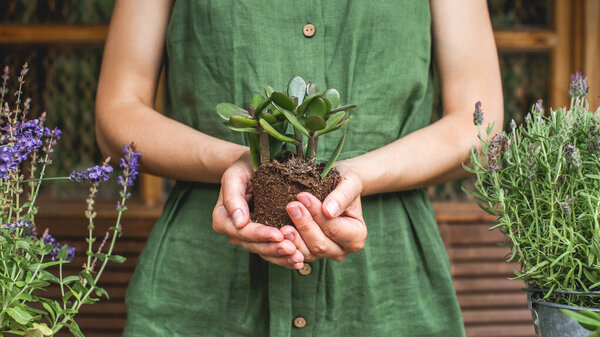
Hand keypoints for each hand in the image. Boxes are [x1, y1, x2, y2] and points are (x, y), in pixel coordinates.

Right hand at [211, 153, 304, 268]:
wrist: (254, 166)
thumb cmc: (244, 167)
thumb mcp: (235, 175)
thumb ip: (233, 196)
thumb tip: (239, 222)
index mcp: (223, 217)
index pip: (241, 231)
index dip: (260, 235)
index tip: (278, 234)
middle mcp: (234, 231)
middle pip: (253, 245)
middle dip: (273, 248)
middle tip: (292, 249)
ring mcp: (248, 237)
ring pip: (263, 251)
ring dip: (281, 257)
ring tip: (298, 258)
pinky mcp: (262, 238)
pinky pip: (271, 251)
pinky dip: (284, 258)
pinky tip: (299, 261)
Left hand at [281, 170, 366, 261]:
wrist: (336, 187)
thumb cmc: (344, 183)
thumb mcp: (349, 183)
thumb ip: (342, 196)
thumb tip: (329, 211)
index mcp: (357, 235)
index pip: (334, 228)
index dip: (317, 214)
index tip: (302, 196)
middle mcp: (343, 249)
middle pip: (320, 244)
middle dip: (304, 226)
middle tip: (290, 206)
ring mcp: (327, 254)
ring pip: (308, 253)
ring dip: (294, 240)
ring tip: (282, 226)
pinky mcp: (312, 254)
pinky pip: (298, 255)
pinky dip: (288, 246)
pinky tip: (278, 235)